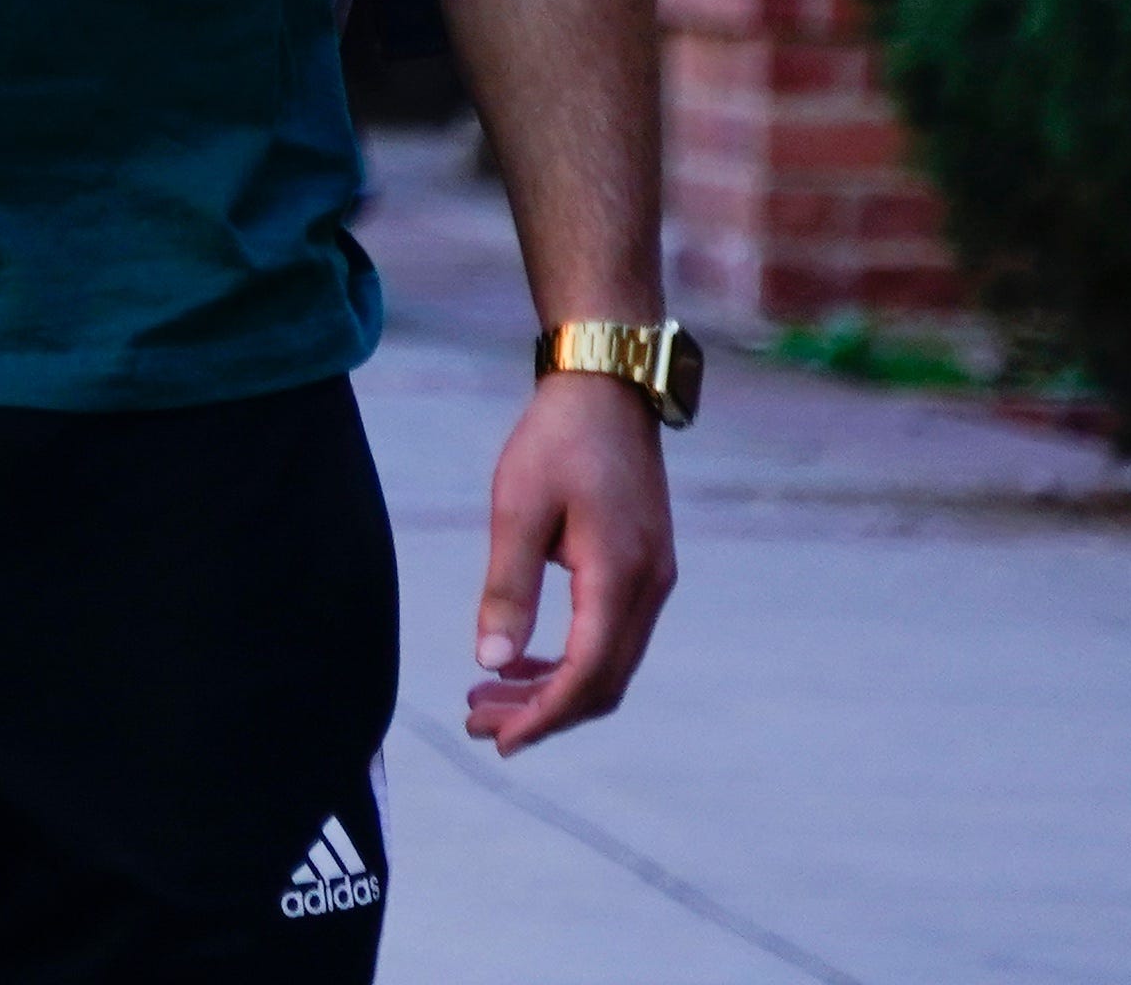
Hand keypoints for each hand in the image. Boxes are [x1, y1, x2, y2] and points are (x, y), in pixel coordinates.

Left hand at [466, 372, 675, 750]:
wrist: (606, 389)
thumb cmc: (558, 441)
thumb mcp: (518, 508)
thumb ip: (508, 587)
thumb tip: (491, 661)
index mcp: (619, 576)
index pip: (587, 674)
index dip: (544, 715)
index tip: (499, 741)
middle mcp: (648, 588)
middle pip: (602, 682)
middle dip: (542, 714)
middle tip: (478, 727)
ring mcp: (652, 580)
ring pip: (608, 663)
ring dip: (552, 690)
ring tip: (487, 700)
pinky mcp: (643, 569)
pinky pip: (610, 636)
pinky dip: (568, 659)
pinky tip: (520, 659)